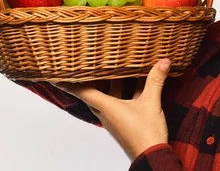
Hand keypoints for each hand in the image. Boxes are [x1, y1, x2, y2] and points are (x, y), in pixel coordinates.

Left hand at [52, 59, 171, 160]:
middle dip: (89, 80)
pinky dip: (124, 92)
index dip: (69, 82)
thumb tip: (163, 61)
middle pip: (93, 93)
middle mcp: (106, 113)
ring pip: (108, 97)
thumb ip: (155, 80)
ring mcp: (115, 119)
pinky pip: (120, 102)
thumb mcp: (150, 103)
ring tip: (112, 67)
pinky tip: (136, 83)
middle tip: (85, 66)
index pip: (82, 92)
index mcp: (107, 107)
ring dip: (110, 84)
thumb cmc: (146, 134)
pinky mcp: (124, 122)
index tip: (56, 75)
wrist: (152, 157)